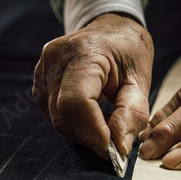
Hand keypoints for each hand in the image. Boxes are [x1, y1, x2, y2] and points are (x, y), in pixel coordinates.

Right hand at [33, 13, 153, 158]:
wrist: (110, 30)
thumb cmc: (128, 52)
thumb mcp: (140, 80)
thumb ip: (132, 114)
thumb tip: (119, 148)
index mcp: (84, 52)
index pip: (77, 102)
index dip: (93, 131)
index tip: (114, 149)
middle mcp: (56, 59)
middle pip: (64, 115)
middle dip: (90, 138)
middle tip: (114, 146)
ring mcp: (43, 70)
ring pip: (57, 120)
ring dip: (82, 134)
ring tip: (106, 129)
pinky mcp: (40, 82)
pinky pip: (54, 116)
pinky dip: (74, 126)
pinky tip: (92, 120)